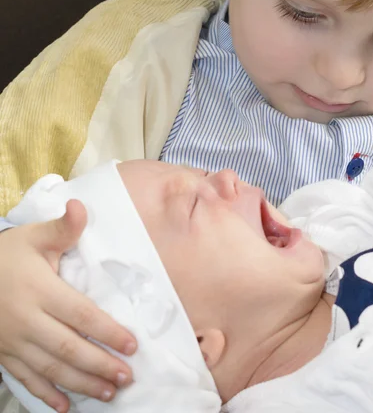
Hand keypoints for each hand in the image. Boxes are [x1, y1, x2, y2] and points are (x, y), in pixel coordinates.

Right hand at [0, 200, 136, 412]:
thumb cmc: (7, 255)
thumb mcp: (34, 236)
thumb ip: (63, 228)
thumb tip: (81, 206)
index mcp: (40, 291)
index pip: (80, 315)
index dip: (107, 331)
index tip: (132, 344)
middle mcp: (27, 321)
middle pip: (68, 348)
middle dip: (100, 365)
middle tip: (127, 377)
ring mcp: (12, 342)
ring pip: (50, 368)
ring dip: (80, 383)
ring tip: (109, 393)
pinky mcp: (1, 354)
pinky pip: (24, 379)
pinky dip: (45, 395)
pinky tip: (65, 407)